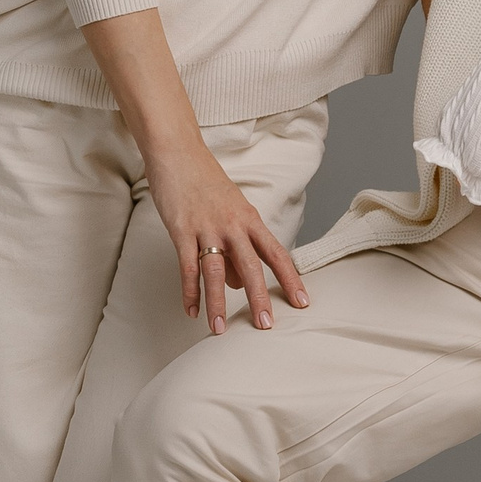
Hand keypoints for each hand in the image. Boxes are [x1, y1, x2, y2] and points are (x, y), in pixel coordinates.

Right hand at [146, 142, 308, 334]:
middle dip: (259, 298)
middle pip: (251, 266)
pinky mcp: (181, 229)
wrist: (178, 152)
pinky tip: (191, 310)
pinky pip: (187, 266)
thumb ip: (238, 246)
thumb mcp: (231, 211)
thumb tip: (239, 284)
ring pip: (216, 271)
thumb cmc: (206, 182)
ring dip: (218, 302)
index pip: (276, 253)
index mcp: (250, 219)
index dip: (290, 278)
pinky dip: (189, 291)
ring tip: (219, 329)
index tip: (302, 302)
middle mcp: (233, 225)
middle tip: (266, 325)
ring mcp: (207, 227)